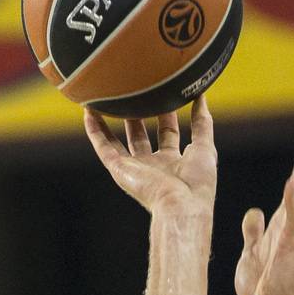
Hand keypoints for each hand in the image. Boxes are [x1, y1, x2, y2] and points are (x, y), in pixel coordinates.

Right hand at [84, 97, 216, 216]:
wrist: (182, 205)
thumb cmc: (197, 183)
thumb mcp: (205, 147)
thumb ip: (202, 123)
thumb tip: (201, 96)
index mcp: (174, 163)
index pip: (167, 133)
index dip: (165, 114)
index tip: (163, 92)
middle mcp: (152, 166)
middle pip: (140, 135)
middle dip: (137, 114)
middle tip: (134, 89)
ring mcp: (135, 169)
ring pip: (117, 141)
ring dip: (109, 122)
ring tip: (104, 98)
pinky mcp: (120, 171)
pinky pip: (104, 149)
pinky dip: (95, 132)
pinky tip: (88, 113)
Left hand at [235, 127, 293, 294]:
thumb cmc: (261, 285)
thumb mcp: (251, 251)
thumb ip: (253, 231)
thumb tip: (254, 212)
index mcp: (281, 224)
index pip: (291, 189)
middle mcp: (291, 225)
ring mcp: (293, 233)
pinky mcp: (292, 245)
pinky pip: (293, 219)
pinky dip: (293, 201)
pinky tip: (292, 183)